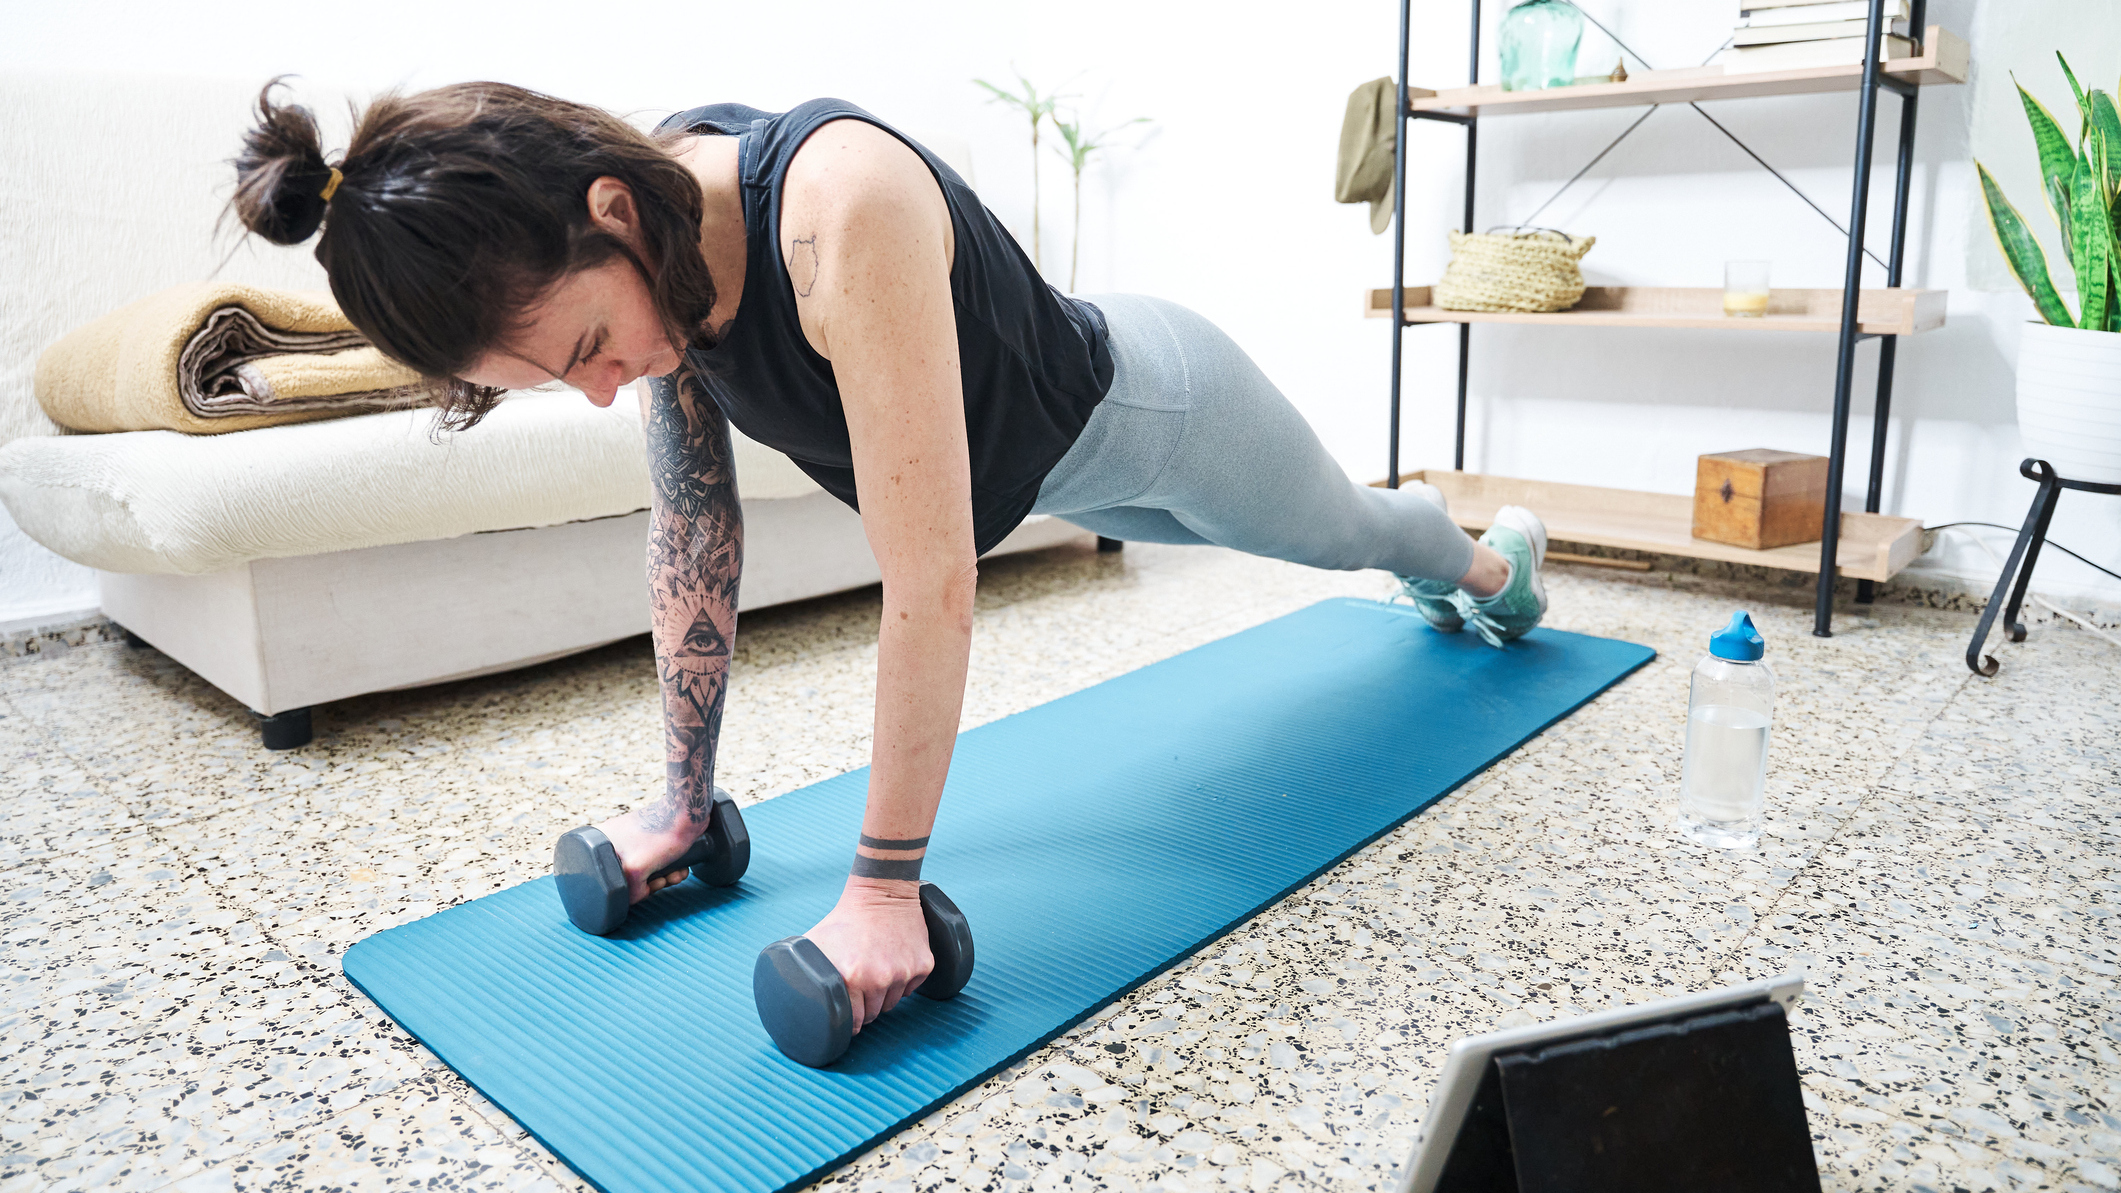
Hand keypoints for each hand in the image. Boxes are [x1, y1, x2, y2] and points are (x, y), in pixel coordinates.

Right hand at [593, 807, 700, 902]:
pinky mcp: (650, 840)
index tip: (645, 885)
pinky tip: (681, 868)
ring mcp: (633, 840)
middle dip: (651, 883)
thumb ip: (628, 889)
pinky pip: (656, 864)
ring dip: (664, 877)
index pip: (607, 879)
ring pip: (646, 873)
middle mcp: (615, 841)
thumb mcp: (635, 868)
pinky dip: (670, 869)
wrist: (688, 812)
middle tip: (663, 879)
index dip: (629, 889)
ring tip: (676, 873)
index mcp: (602, 844)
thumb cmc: (661, 833)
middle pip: (628, 878)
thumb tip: (634, 897)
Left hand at [804, 878, 932, 1031]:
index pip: (855, 1021)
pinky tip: (893, 962)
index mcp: (852, 978)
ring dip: (885, 995)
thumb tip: (790, 996)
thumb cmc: (846, 919)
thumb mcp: (816, 943)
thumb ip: (804, 971)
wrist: (881, 893)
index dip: (851, 1020)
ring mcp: (904, 972)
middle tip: (861, 987)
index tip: (849, 1014)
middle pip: (875, 1014)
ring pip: (894, 1002)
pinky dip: (903, 981)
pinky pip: (911, 988)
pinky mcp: (923, 965)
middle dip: (867, 1007)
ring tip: (876, 971)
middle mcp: (880, 979)